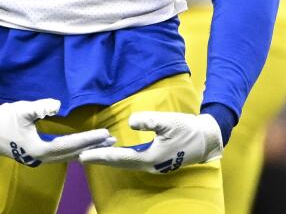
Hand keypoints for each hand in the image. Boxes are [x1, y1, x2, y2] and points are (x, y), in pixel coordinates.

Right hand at [0, 99, 114, 166]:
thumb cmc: (4, 119)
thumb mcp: (22, 110)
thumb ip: (40, 108)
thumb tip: (57, 105)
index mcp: (39, 149)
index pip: (69, 145)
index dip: (88, 139)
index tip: (104, 134)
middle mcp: (42, 158)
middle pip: (72, 154)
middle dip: (92, 147)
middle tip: (112, 140)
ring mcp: (40, 159)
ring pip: (68, 156)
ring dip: (86, 149)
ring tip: (103, 143)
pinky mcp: (38, 155)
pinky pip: (62, 154)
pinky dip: (75, 149)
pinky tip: (83, 146)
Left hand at [78, 112, 222, 172]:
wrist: (206, 140)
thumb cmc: (187, 129)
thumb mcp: (169, 121)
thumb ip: (149, 121)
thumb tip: (131, 122)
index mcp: (150, 158)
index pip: (120, 158)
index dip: (100, 156)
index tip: (83, 156)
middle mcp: (149, 165)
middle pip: (119, 163)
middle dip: (100, 159)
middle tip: (80, 157)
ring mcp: (153, 165)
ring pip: (125, 163)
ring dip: (109, 158)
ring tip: (92, 153)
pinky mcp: (156, 161)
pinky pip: (132, 160)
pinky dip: (119, 157)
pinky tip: (113, 149)